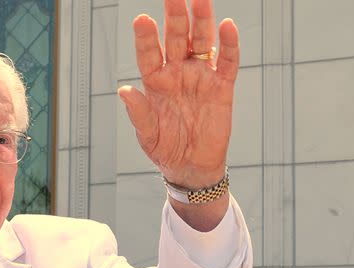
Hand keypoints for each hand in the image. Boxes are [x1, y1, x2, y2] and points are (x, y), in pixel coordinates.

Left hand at [118, 0, 239, 189]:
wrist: (191, 166)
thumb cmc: (164, 148)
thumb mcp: (147, 134)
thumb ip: (138, 112)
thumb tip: (124, 91)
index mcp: (155, 82)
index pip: (149, 53)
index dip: (145, 37)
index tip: (142, 20)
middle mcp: (177, 73)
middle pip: (176, 38)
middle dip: (175, 17)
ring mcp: (200, 77)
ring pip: (202, 42)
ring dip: (202, 21)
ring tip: (200, 0)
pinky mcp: (222, 87)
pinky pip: (228, 62)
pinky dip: (229, 45)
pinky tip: (227, 26)